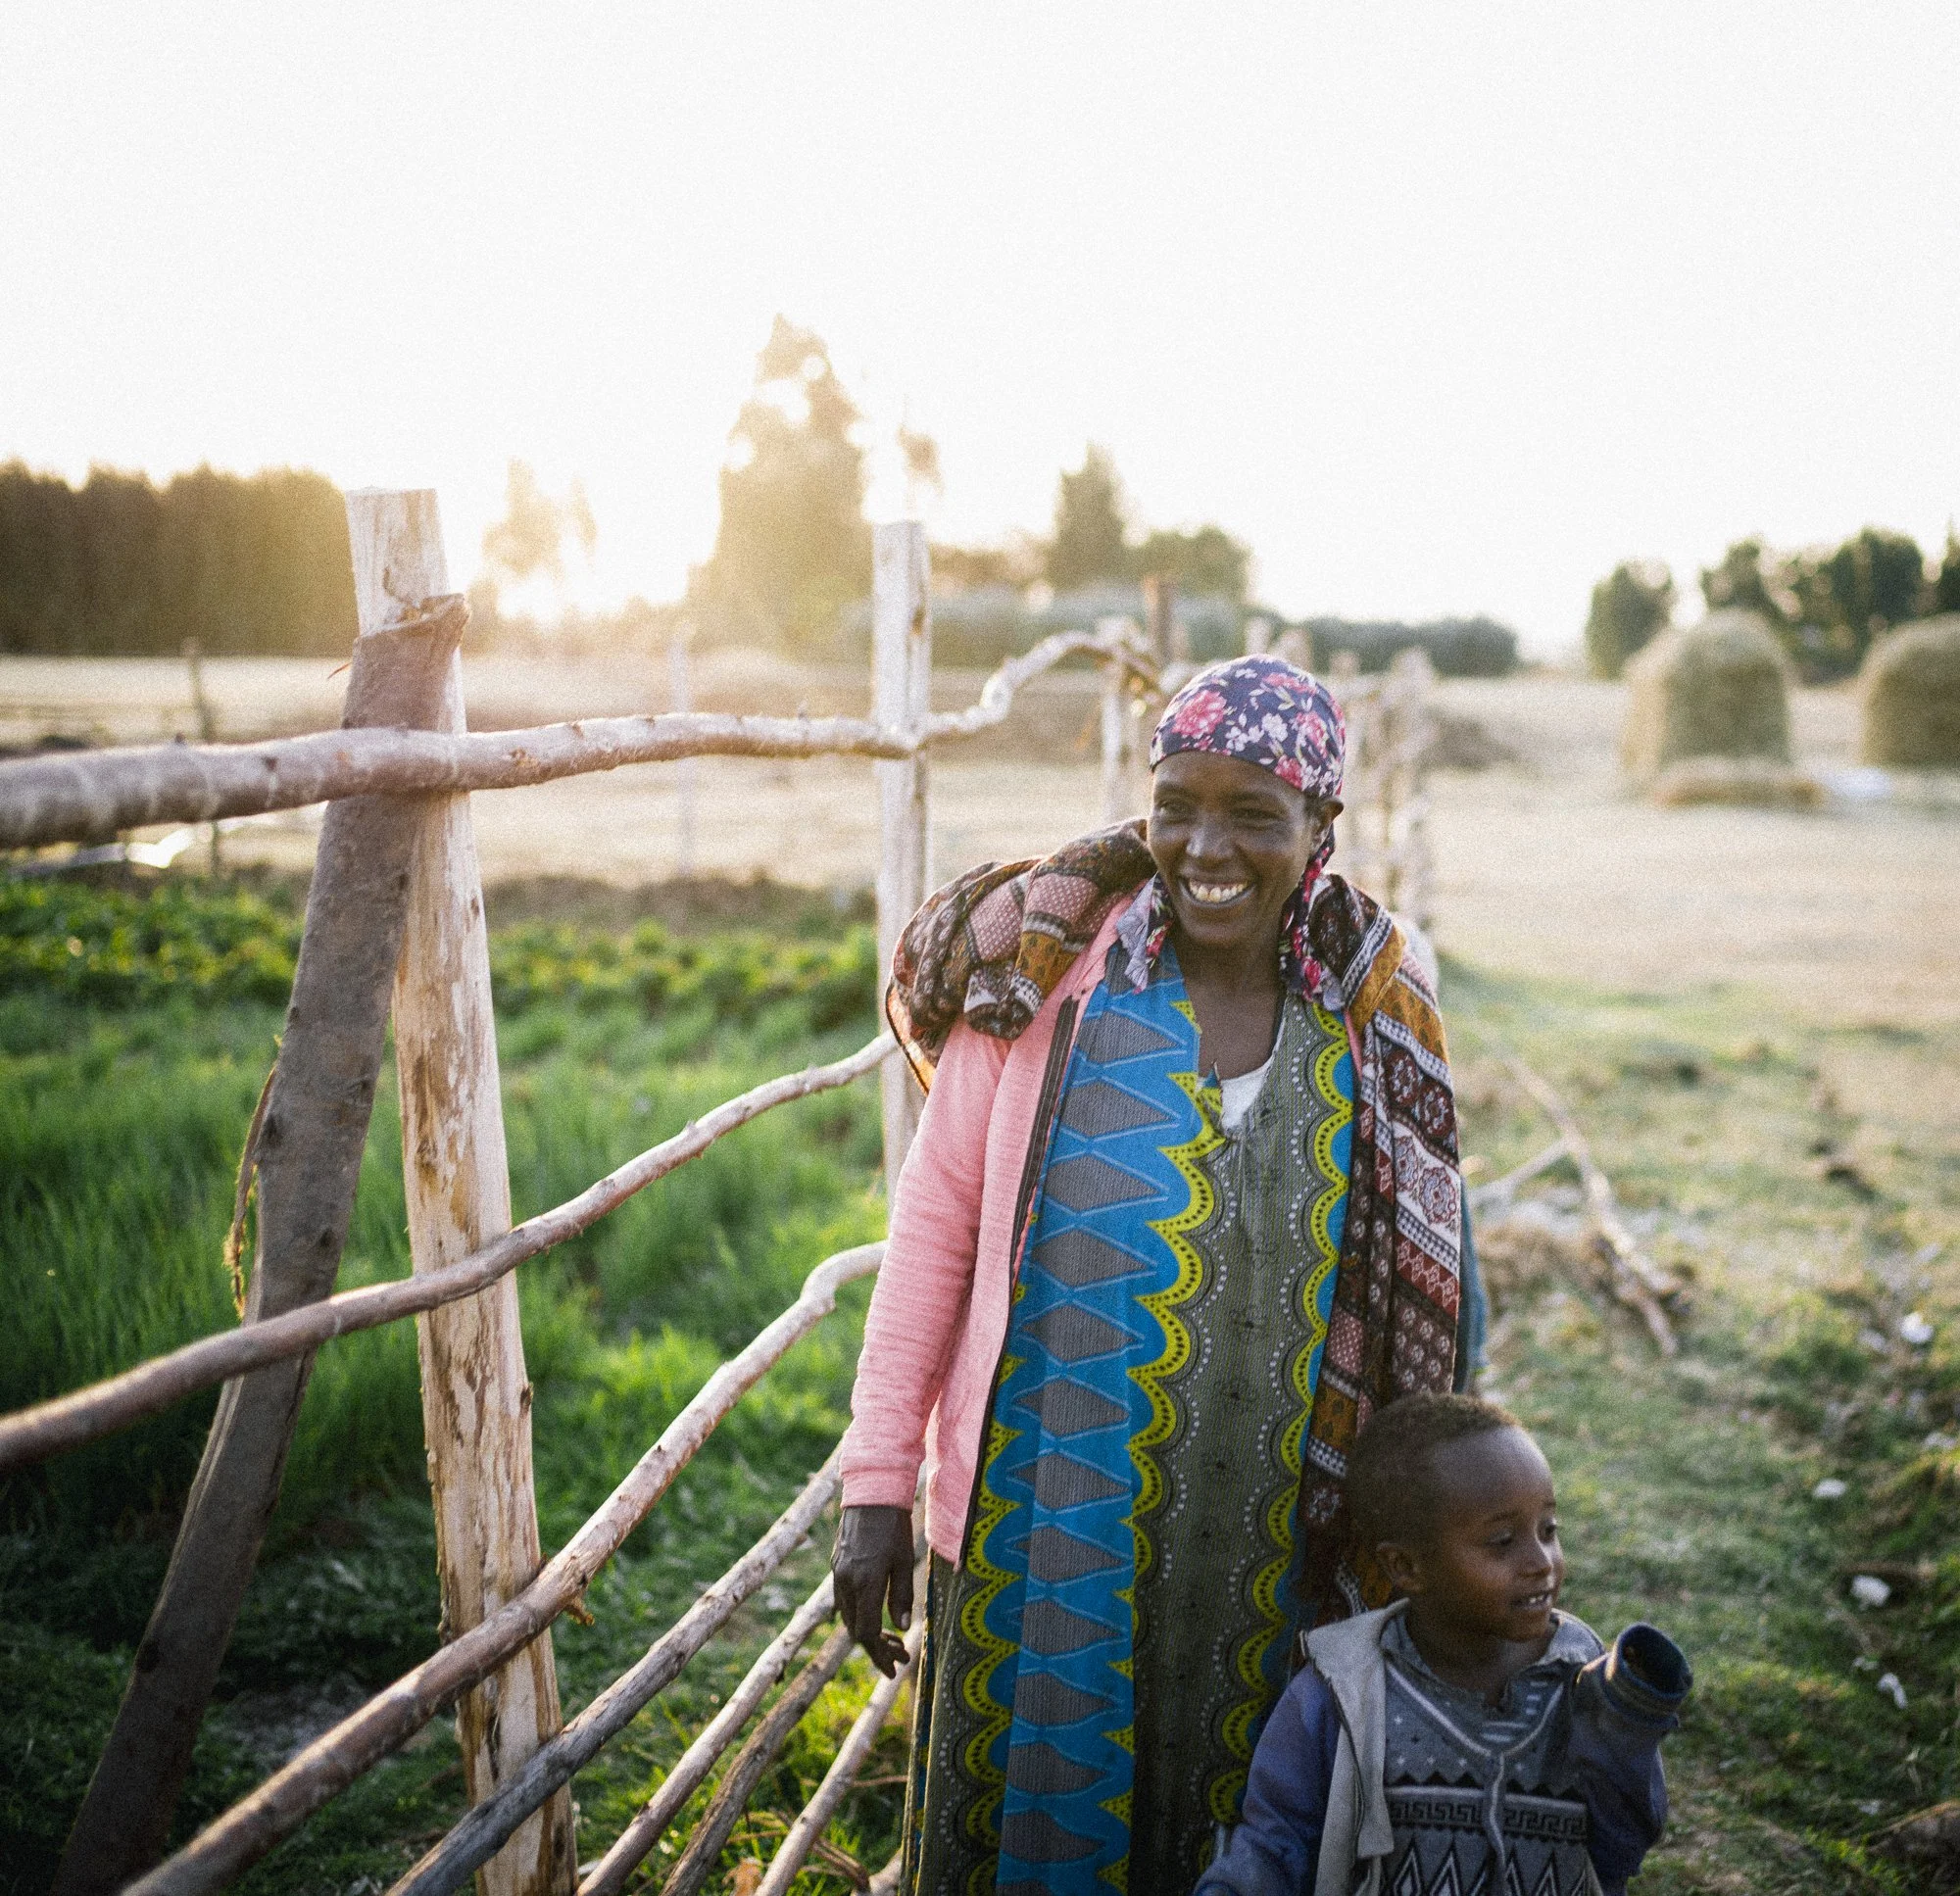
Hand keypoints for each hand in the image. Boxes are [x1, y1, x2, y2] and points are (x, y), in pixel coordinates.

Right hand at [831, 1504, 913, 1676]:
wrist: (871, 1493)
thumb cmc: (893, 1525)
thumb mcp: (904, 1561)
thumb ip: (901, 1597)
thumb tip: (900, 1628)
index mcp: (864, 1582)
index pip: (866, 1633)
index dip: (879, 1655)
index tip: (894, 1668)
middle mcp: (846, 1582)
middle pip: (855, 1629)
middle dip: (876, 1648)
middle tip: (899, 1656)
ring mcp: (838, 1573)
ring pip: (848, 1616)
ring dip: (867, 1633)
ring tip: (892, 1640)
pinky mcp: (837, 1565)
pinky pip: (844, 1600)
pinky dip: (858, 1614)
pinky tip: (875, 1615)